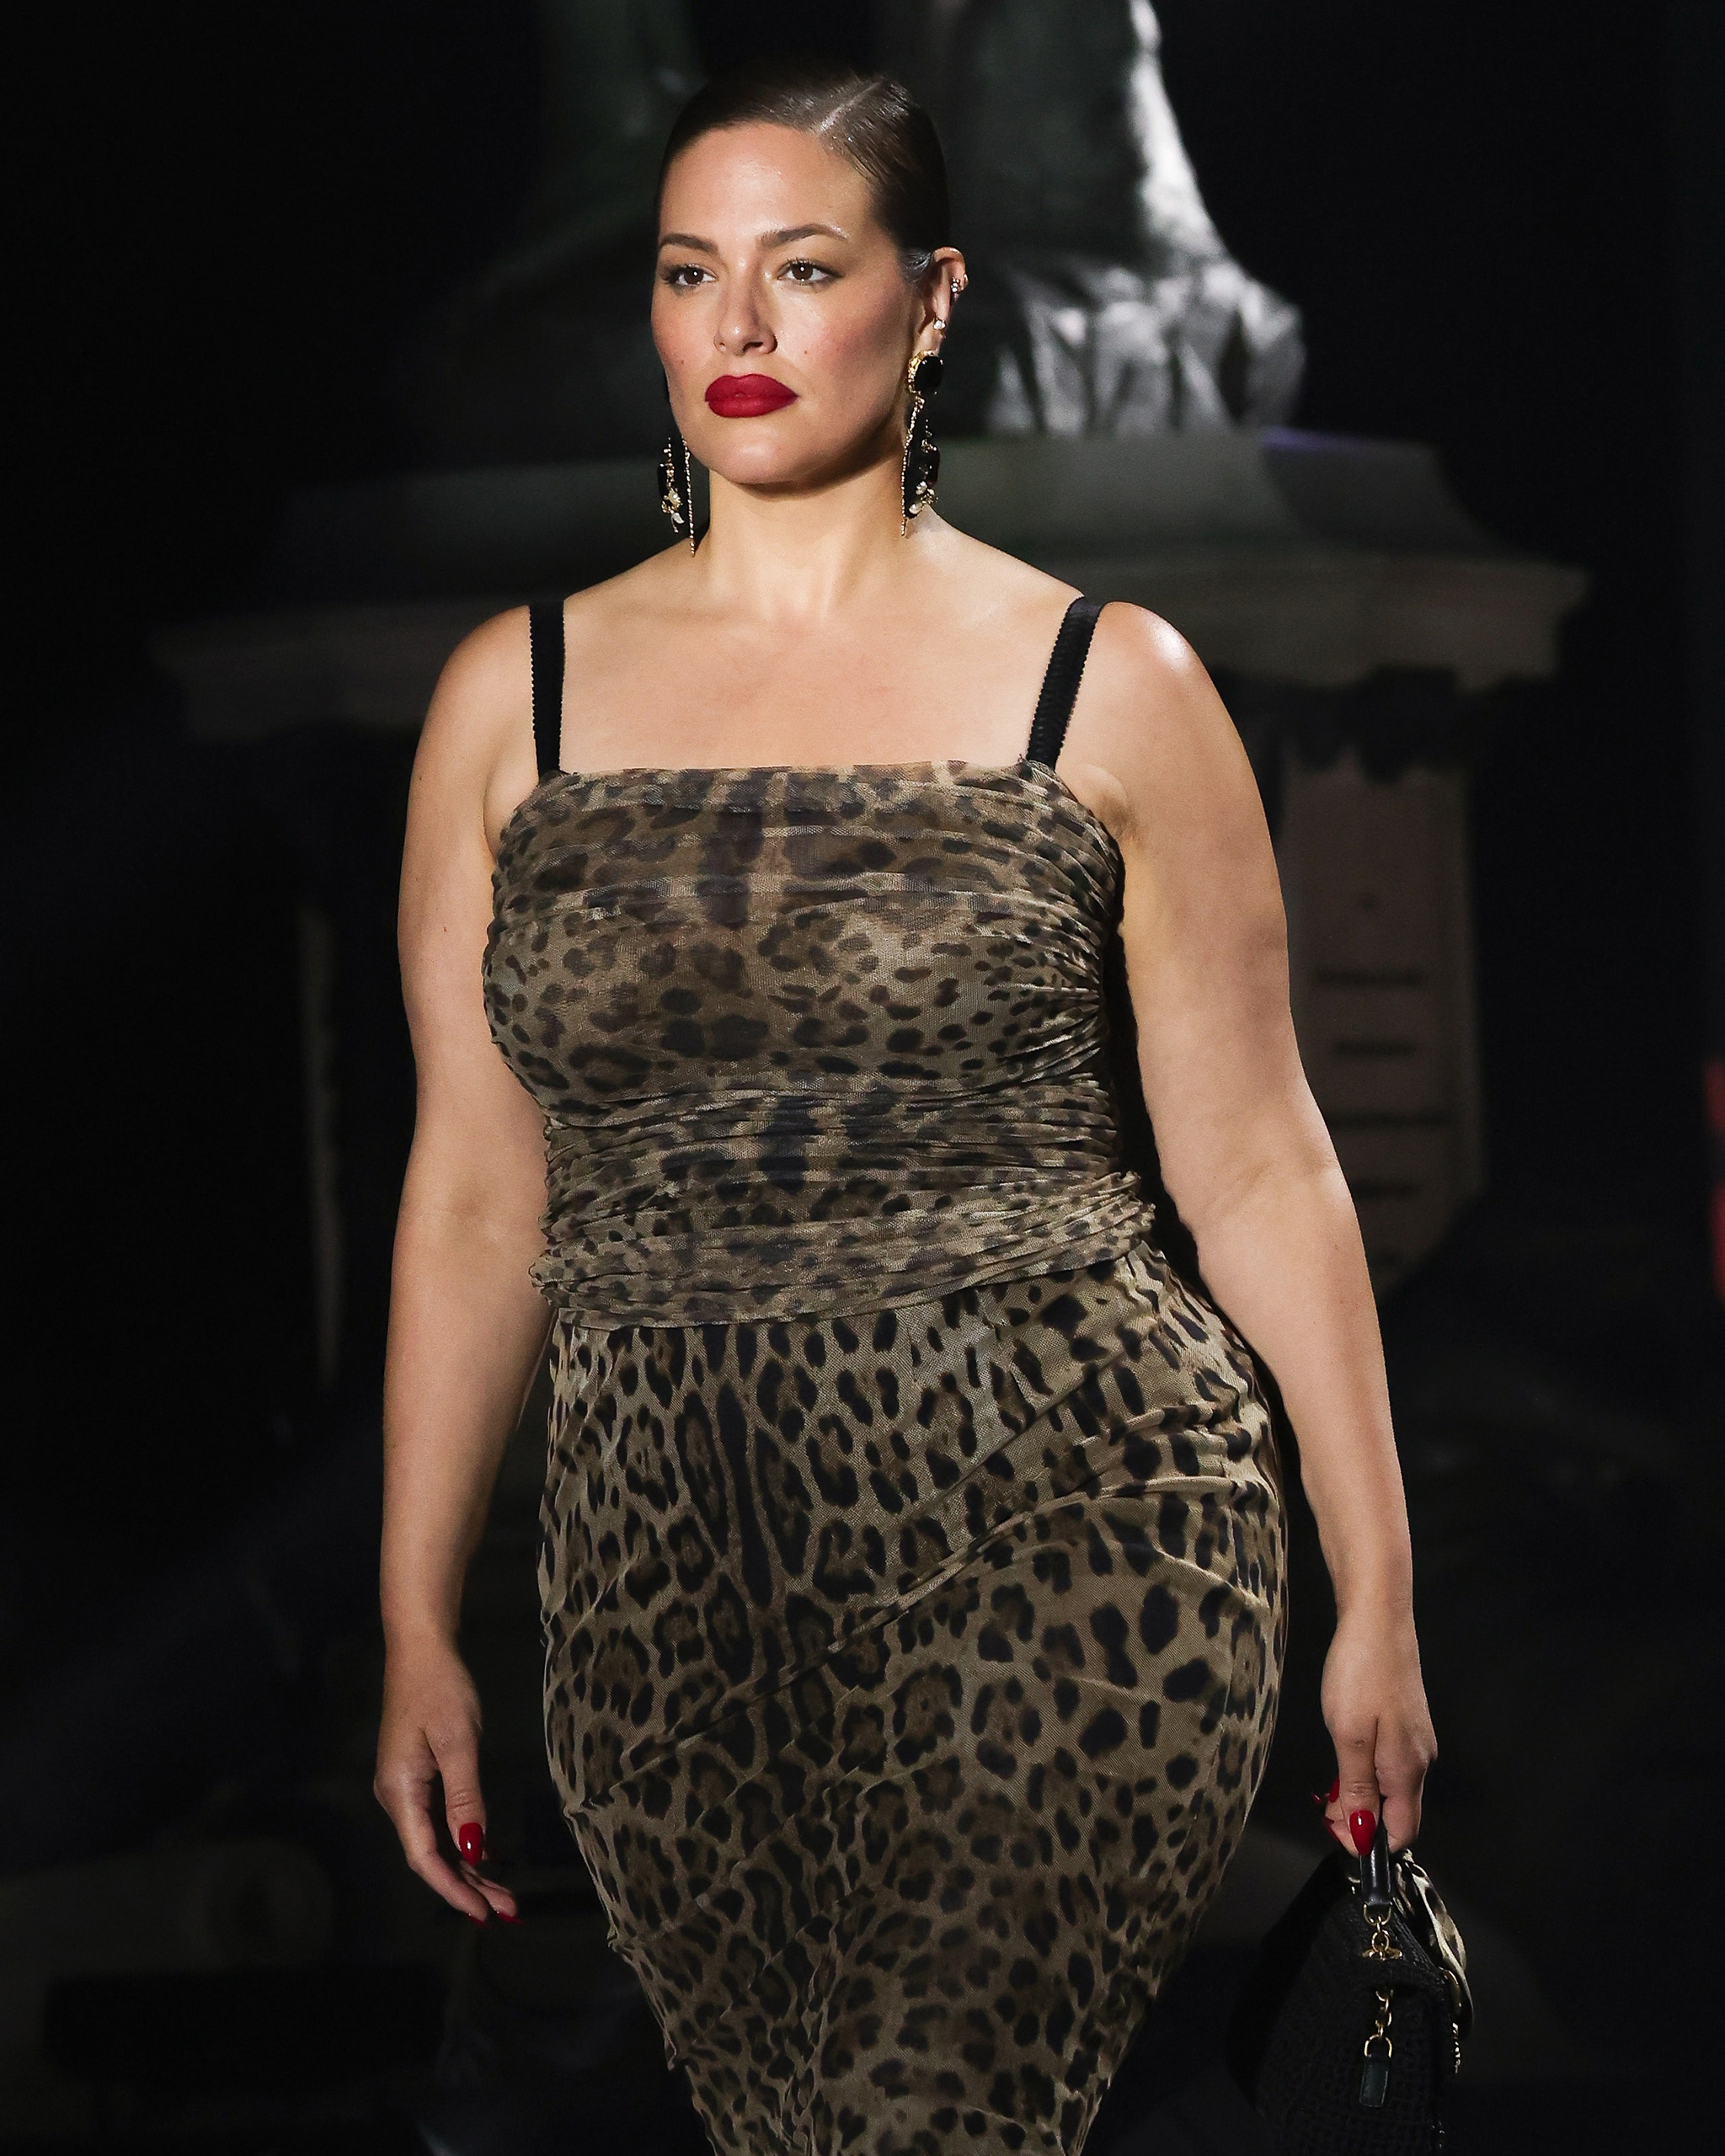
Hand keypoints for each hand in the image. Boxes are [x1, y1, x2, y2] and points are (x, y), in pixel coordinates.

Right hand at [374, 1633, 518, 1921]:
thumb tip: (471, 1850)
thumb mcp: (458, 1742)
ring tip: (503, 1894)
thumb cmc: (440, 1688)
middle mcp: (398, 1797)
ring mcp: (407, 1787)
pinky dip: (463, 1840)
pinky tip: (486, 1855)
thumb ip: (465, 1798)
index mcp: (400, 1792)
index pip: (424, 1857)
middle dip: (468, 1884)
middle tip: (508, 1910)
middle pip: (432, 1854)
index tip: (484, 1914)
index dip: (454, 1889)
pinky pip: (439, 1820)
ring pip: (437, 1840)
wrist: (422, 1648)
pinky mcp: (419, 1776)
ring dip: (469, 1866)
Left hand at [1318, 1600, 1436, 1854]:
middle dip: (1361, 1819)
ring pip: (1391, 1788)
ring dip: (1361, 1794)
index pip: (1402, 1832)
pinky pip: (1389, 1764)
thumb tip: (1363, 1835)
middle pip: (1397, 1812)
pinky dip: (1366, 1770)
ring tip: (1329, 1781)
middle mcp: (1420, 1760)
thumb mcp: (1349, 1736)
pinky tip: (1345, 1753)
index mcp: (1408, 1770)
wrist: (1378, 1619)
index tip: (1334, 1830)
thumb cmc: (1360, 1675)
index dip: (1369, 1843)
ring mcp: (1416, 1740)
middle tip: (1324, 1805)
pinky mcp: (1407, 1722)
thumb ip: (1358, 1789)